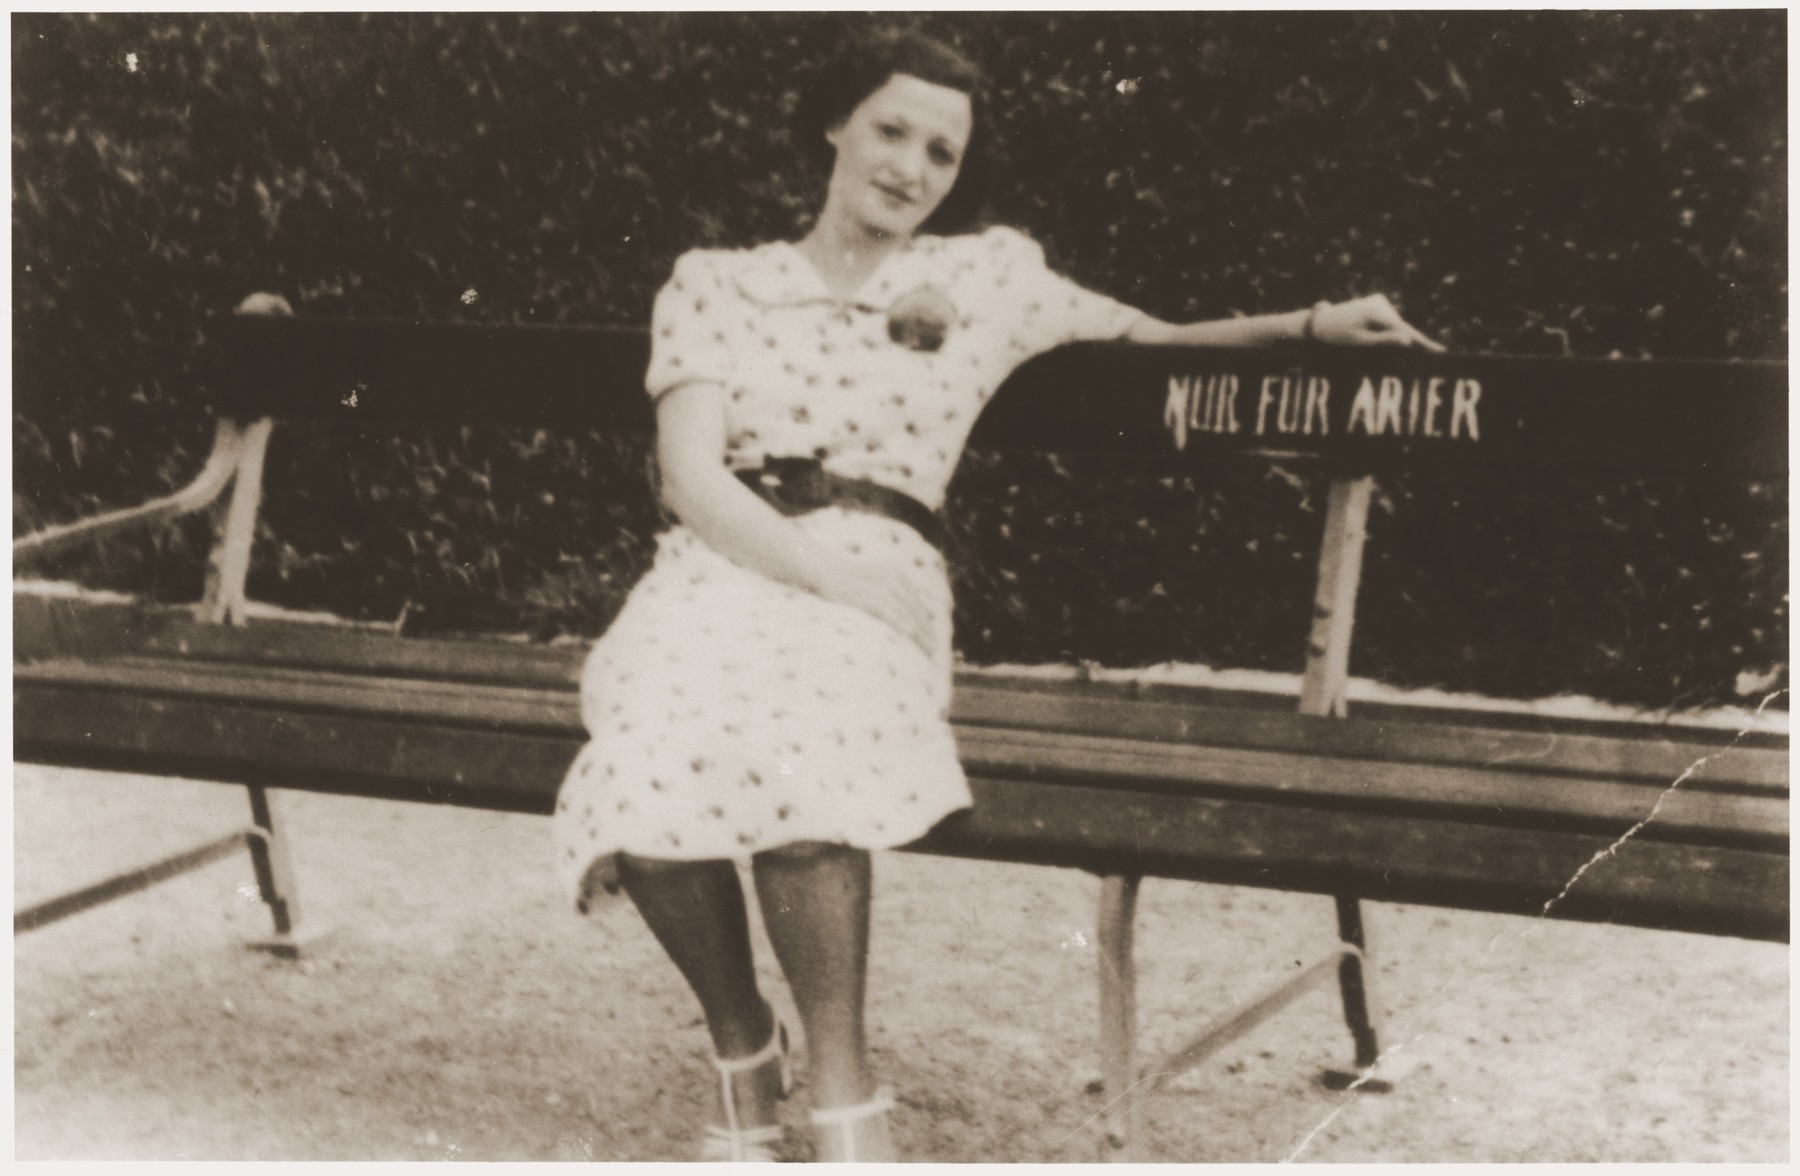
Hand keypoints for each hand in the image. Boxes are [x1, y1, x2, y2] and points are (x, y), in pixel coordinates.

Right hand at [803, 550, 936, 657]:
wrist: (824, 567)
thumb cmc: (847, 579)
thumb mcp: (873, 582)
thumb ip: (888, 594)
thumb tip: (902, 615)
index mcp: (897, 575)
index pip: (917, 602)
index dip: (927, 621)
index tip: (934, 638)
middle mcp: (893, 578)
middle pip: (915, 609)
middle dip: (926, 630)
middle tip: (934, 649)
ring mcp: (880, 586)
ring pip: (905, 612)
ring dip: (918, 631)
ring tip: (927, 648)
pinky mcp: (866, 594)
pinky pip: (888, 611)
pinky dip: (900, 622)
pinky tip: (909, 633)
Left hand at [1312, 294, 1443, 350]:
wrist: (1318, 322)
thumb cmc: (1336, 335)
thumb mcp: (1360, 342)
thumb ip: (1385, 341)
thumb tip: (1408, 341)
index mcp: (1377, 313)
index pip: (1405, 331)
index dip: (1423, 342)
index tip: (1440, 351)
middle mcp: (1380, 303)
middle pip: (1401, 327)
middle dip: (1410, 341)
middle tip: (1428, 353)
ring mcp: (1379, 300)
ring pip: (1395, 324)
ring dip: (1396, 336)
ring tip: (1379, 340)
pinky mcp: (1376, 302)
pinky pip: (1388, 320)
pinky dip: (1389, 329)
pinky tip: (1379, 333)